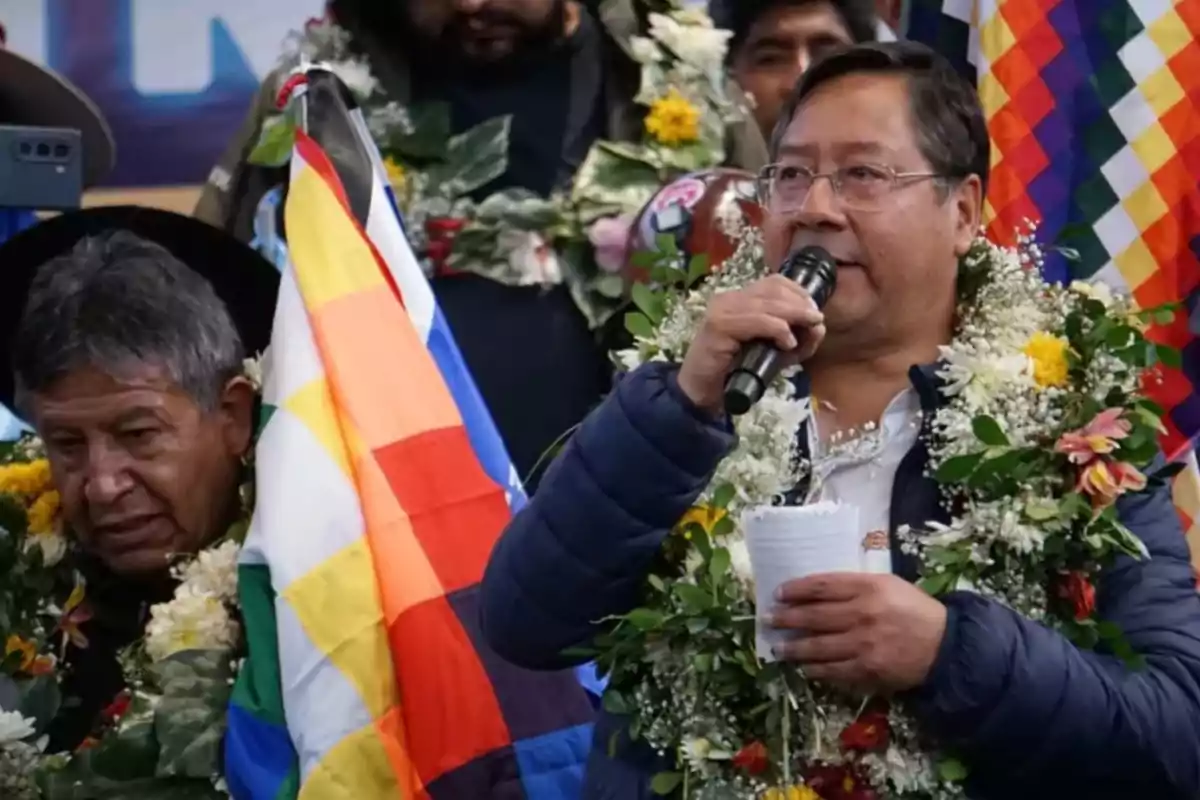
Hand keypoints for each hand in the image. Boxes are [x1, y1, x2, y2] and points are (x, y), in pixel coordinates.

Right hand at [676, 274, 825, 412]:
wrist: (702, 392)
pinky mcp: (719, 326)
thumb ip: (797, 342)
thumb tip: (820, 326)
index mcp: (739, 299)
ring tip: (810, 328)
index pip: (774, 282)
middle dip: (801, 303)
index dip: (799, 292)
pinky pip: (757, 321)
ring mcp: (722, 310)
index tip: (815, 311)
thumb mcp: (774, 355)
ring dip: (794, 314)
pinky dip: (777, 329)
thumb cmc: (735, 372)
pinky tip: (788, 342)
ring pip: (767, 303)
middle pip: (773, 289)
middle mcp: (728, 299)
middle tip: (817, 319)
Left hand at [768, 573, 946, 692]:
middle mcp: (862, 614)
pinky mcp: (868, 669)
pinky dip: (816, 669)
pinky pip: (833, 670)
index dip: (795, 590)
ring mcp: (864, 644)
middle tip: (767, 619)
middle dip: (786, 618)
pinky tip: (804, 667)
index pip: (821, 586)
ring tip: (778, 647)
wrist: (944, 645)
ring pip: (818, 646)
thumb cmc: (913, 609)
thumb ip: (853, 586)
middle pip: (813, 616)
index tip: (778, 593)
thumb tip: (815, 591)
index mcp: (867, 587)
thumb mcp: (887, 585)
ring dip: (794, 647)